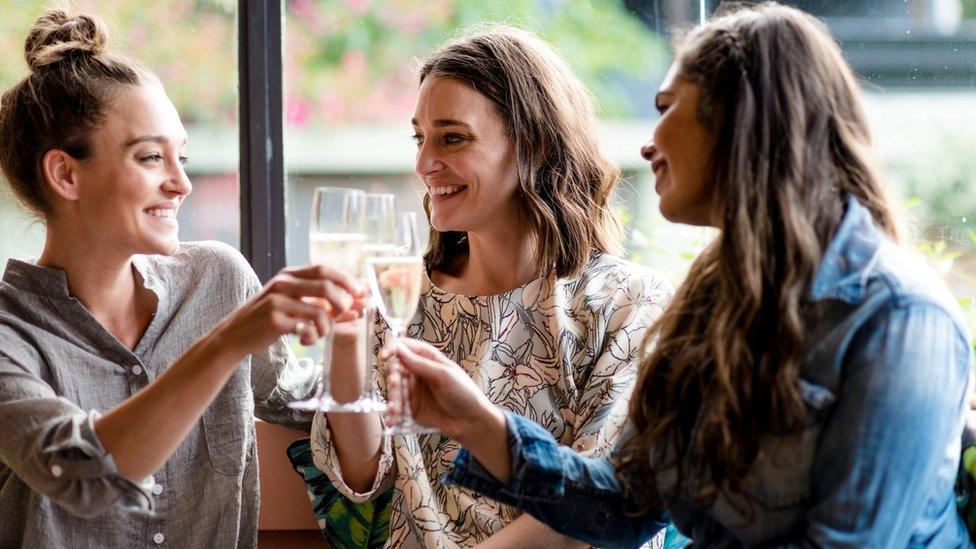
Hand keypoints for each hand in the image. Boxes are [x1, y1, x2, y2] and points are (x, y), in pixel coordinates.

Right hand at [210, 264, 366, 358]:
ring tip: (318, 334)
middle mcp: (283, 283)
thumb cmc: (268, 321)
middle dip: (342, 303)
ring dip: (327, 327)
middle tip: (342, 317)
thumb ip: (322, 304)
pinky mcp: (274, 319)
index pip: (324, 269)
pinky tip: (305, 340)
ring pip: (320, 311)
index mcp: (289, 275)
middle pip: (327, 286)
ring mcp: (277, 300)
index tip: (360, 294)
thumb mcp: (294, 305)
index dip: (346, 280)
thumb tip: (359, 307)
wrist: (234, 336)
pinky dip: (313, 337)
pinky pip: (307, 327)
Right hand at [383, 338, 502, 443]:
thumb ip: (420, 364)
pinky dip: (393, 414)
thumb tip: (399, 349)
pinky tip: (392, 420)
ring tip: (395, 410)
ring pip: (394, 390)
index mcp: (427, 358)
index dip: (392, 349)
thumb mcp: (443, 375)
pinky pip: (397, 408)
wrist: (471, 421)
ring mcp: (413, 390)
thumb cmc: (463, 393)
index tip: (383, 356)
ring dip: (392, 398)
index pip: (404, 347)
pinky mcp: (411, 408)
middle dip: (392, 376)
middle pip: (395, 369)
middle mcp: (417, 372)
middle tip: (394, 383)